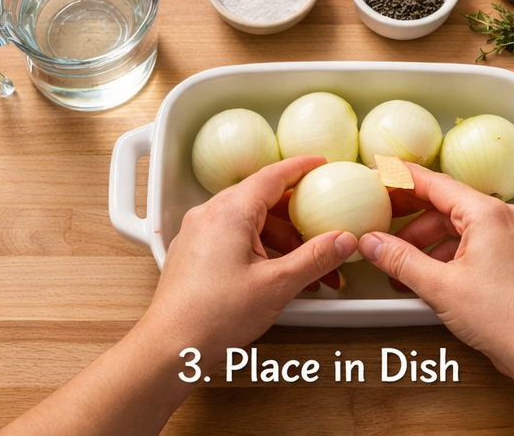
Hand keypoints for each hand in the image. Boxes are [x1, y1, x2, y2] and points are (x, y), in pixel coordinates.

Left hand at [144, 156, 357, 354]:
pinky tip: (279, 273)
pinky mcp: (193, 255)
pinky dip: (260, 249)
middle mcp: (209, 216)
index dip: (301, 167)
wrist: (169, 349)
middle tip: (324, 222)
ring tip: (308, 268)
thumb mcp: (277, 285)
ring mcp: (197, 235)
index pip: (273, 175)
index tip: (321, 164)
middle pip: (263, 200)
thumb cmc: (213, 316)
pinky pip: (233, 238)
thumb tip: (343, 240)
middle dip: (298, 216)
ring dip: (282, 240)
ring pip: (250, 223)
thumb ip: (315, 258)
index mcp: (230, 212)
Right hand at [357, 164, 513, 376]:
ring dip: (430, 243)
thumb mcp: (440, 287)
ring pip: (462, 227)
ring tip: (401, 265)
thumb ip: (401, 260)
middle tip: (382, 226)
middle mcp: (506, 218)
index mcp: (489, 214)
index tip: (382, 173)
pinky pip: (477, 243)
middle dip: (413, 222)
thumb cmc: (504, 317)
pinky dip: (450, 254)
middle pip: (449, 206)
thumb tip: (373, 243)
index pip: (437, 184)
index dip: (405, 179)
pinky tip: (430, 275)